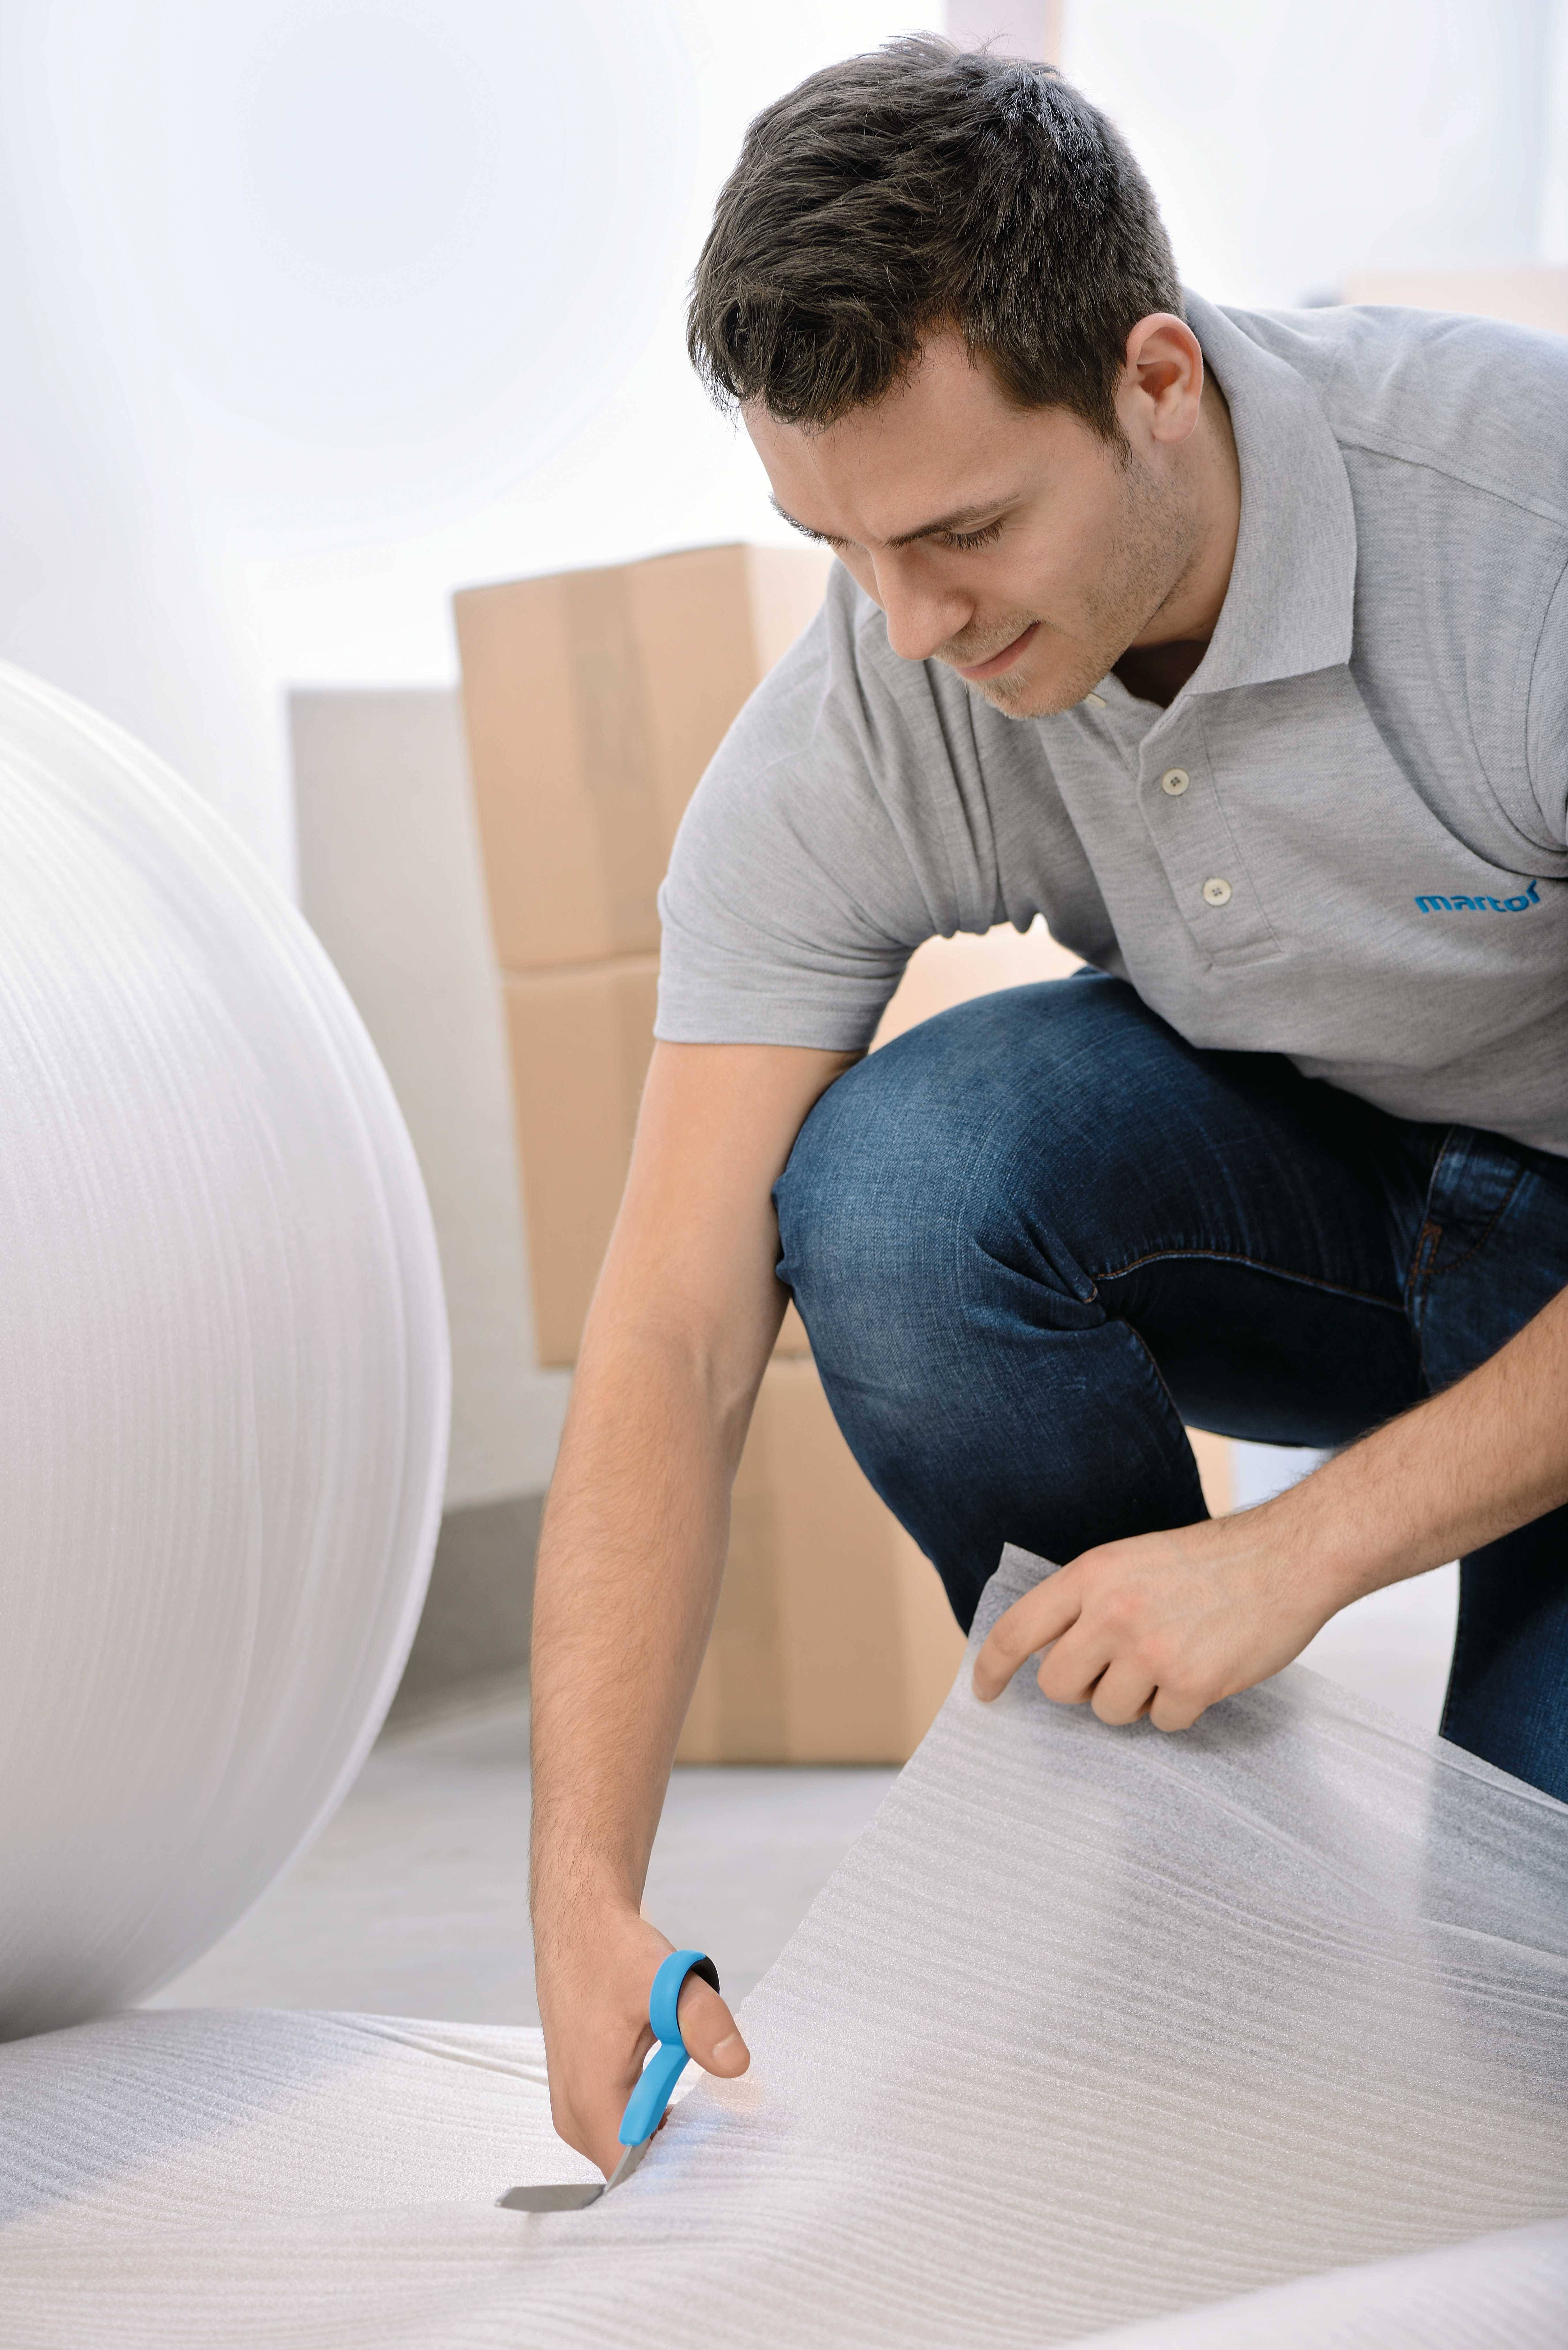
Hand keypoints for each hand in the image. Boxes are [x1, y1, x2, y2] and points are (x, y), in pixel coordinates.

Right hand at [534, 1904, 749, 2176]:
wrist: (579, 1927)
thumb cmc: (613, 1953)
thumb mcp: (665, 1981)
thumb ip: (702, 2022)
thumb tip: (737, 2064)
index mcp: (591, 2099)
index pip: (634, 2173)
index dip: (678, 2177)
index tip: (721, 2164)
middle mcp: (574, 2115)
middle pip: (634, 2169)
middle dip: (680, 2161)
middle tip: (728, 2144)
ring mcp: (575, 2106)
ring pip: (629, 2149)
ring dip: (669, 2138)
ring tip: (710, 2122)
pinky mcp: (583, 2093)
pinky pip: (622, 2127)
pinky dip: (654, 2120)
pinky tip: (683, 2103)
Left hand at [972, 1499, 1347, 1732]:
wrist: (1286, 1558)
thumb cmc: (1210, 1562)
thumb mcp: (1132, 1561)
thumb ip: (1089, 1601)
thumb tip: (1051, 1653)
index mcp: (1092, 1575)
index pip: (1016, 1631)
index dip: (991, 1668)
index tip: (983, 1692)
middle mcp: (1112, 1612)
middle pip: (1058, 1686)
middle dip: (1081, 1689)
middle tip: (1115, 1670)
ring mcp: (1151, 1650)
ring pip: (1110, 1712)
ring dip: (1136, 1699)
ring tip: (1171, 1660)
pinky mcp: (1192, 1683)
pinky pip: (1164, 1723)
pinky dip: (1182, 1707)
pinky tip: (1204, 1670)